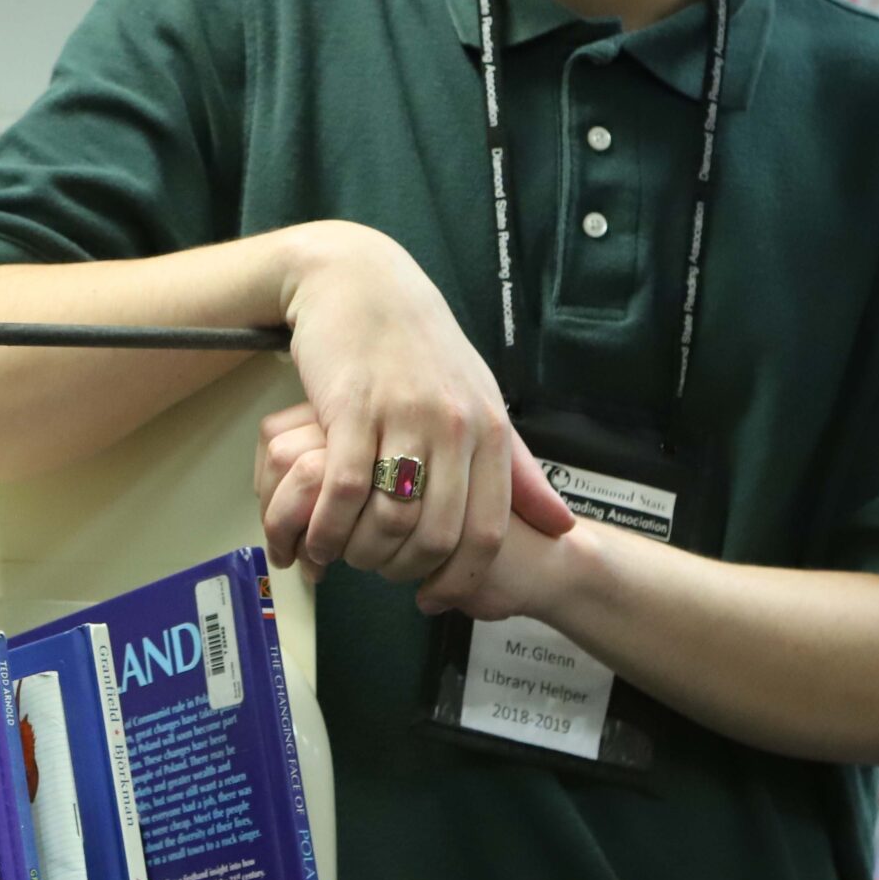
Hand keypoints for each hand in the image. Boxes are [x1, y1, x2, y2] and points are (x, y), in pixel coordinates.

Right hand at [261, 222, 573, 594]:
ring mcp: (402, 414)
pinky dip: (326, 526)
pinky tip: (315, 537)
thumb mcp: (479, 398)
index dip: (461, 579)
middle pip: (436, 535)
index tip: (436, 599)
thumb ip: (518, 466)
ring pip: (388, 518)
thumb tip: (562, 524)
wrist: (360, 280)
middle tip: (378, 575)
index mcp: (489, 427)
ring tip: (340, 557)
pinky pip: (340, 488)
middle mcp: (452, 424)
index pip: (487, 530)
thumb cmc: (420, 346)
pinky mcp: (350, 406)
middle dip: (403, 571)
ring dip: (360, 553)